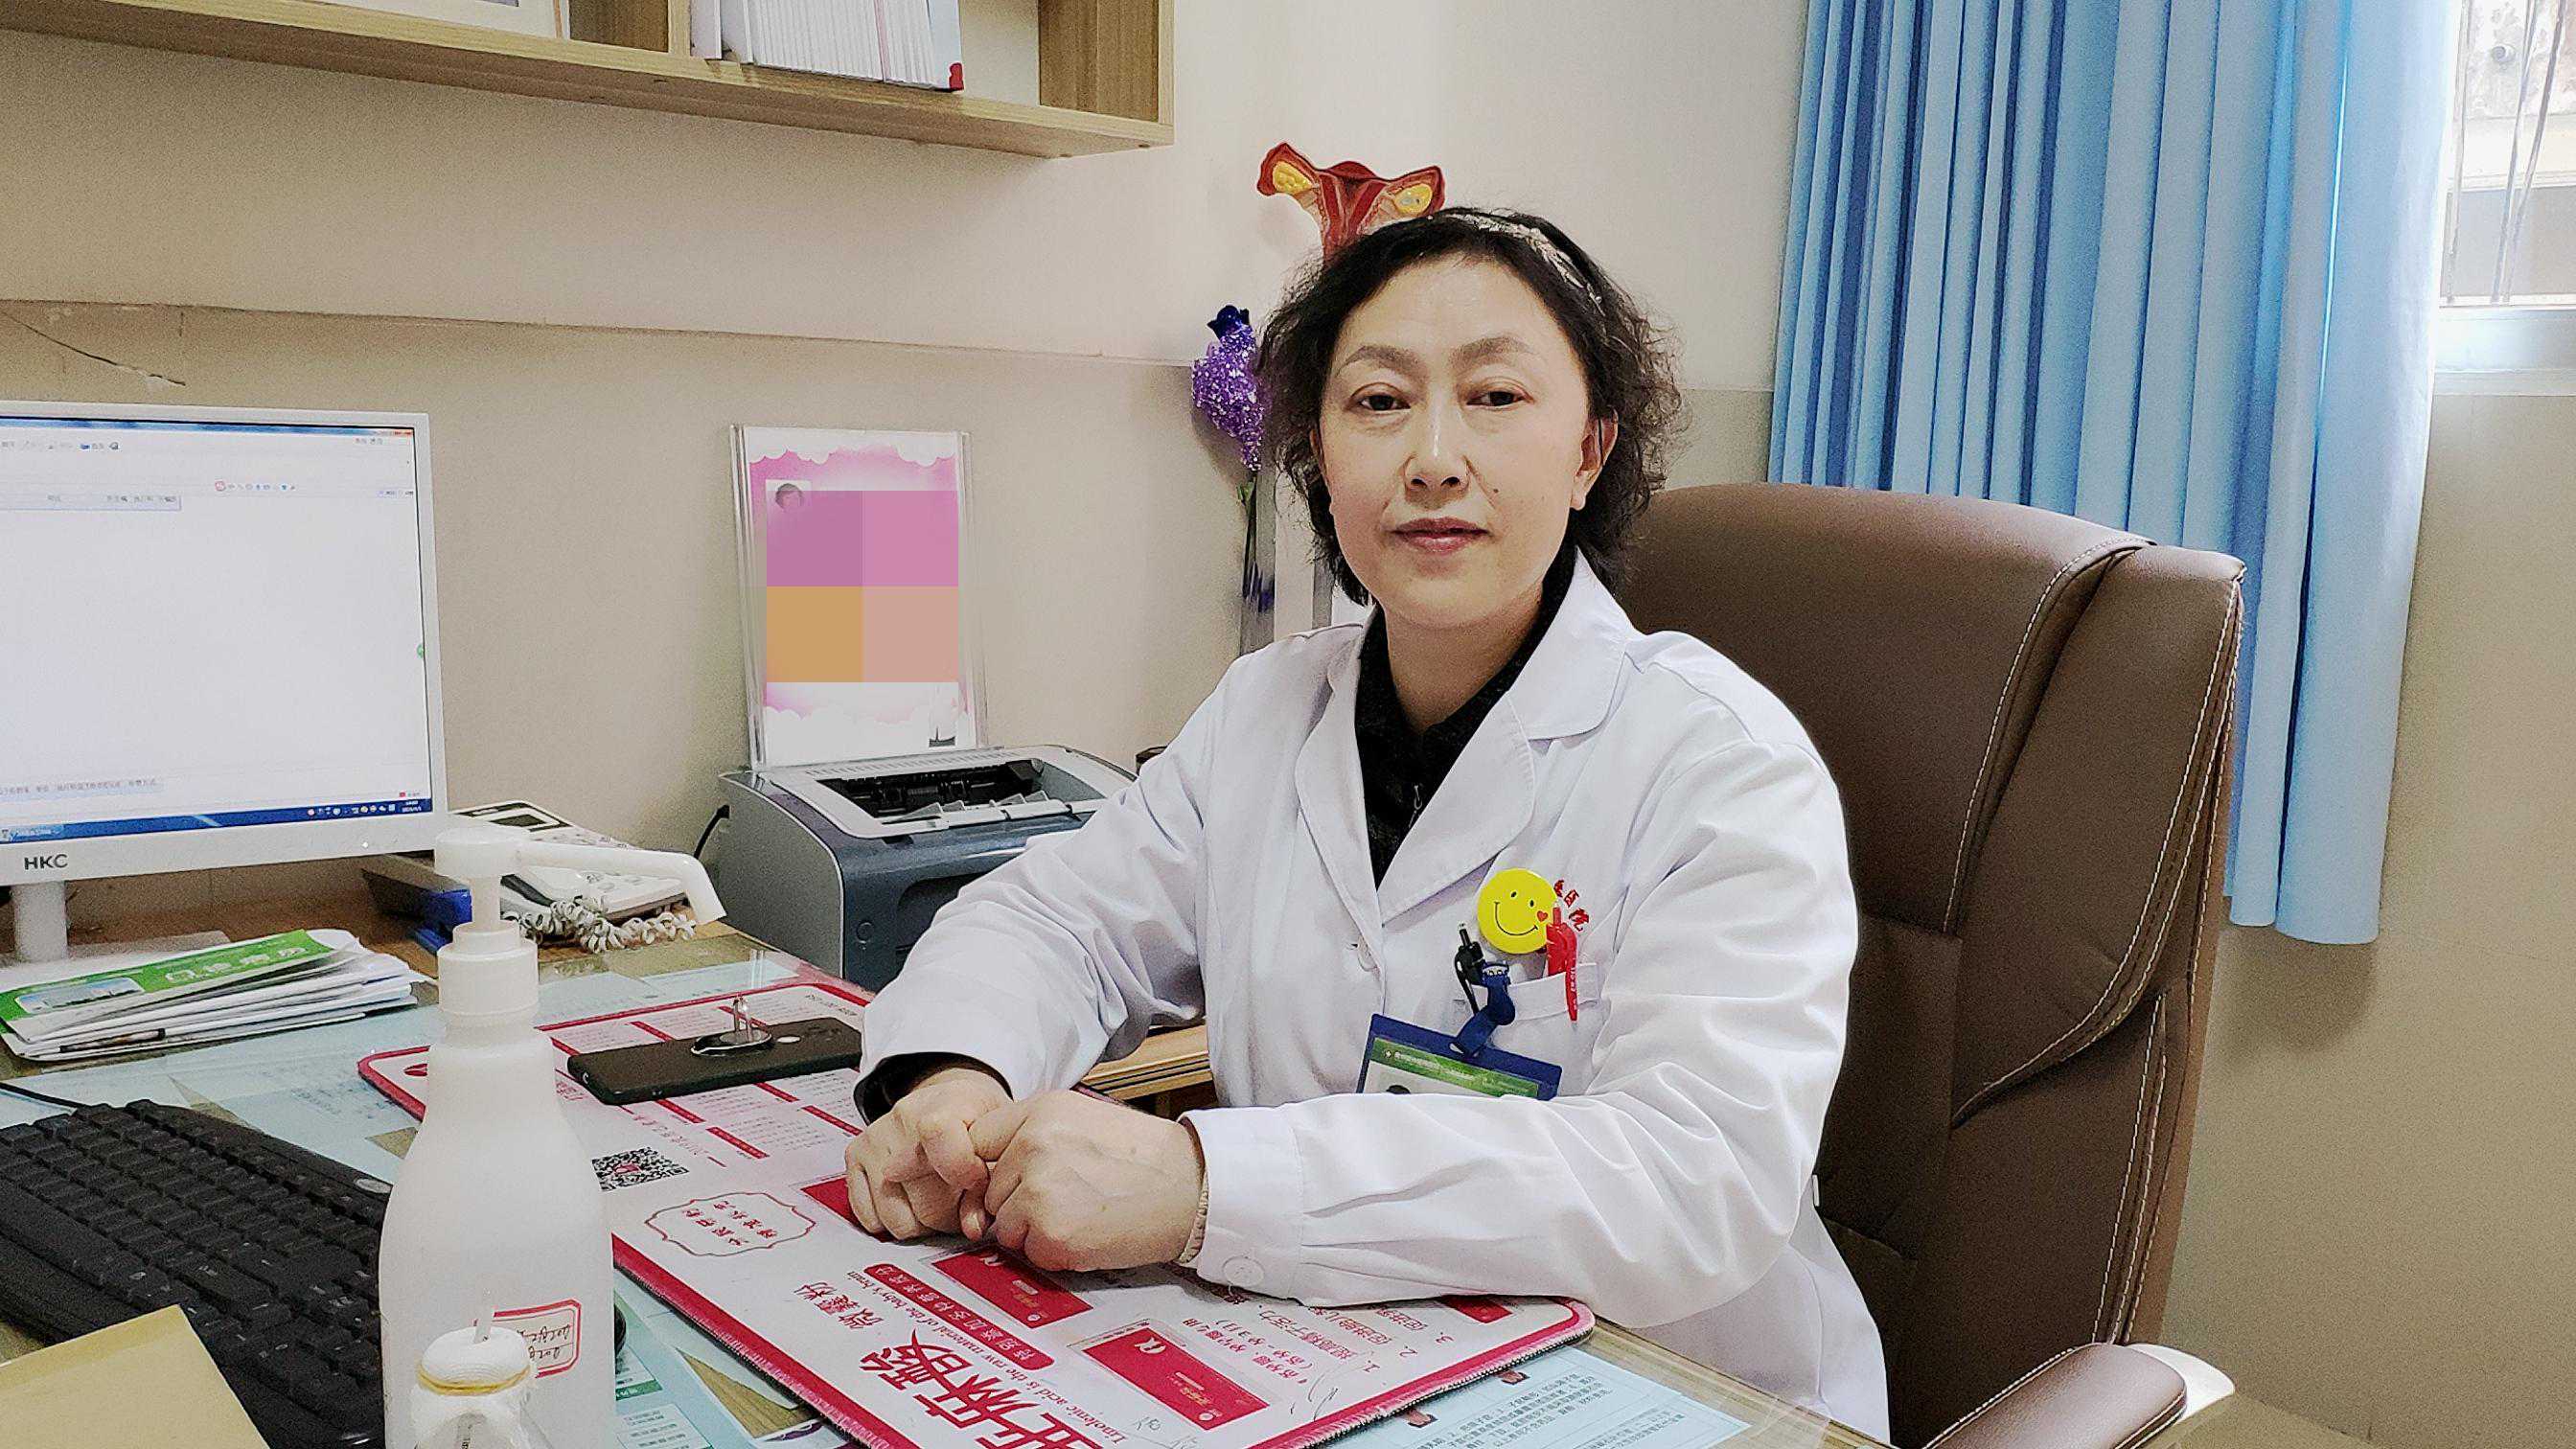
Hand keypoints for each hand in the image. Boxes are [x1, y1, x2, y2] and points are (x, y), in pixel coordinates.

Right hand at [845, 1062, 1009, 1241]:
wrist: (947, 1101)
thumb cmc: (975, 1122)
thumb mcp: (996, 1142)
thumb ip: (989, 1187)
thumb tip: (972, 1228)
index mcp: (947, 1104)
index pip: (940, 1137)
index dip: (963, 1173)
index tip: (975, 1181)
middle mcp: (904, 1118)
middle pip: (926, 1203)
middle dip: (950, 1216)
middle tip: (960, 1201)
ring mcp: (875, 1137)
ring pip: (897, 1220)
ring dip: (922, 1225)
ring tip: (936, 1202)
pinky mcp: (853, 1156)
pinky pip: (870, 1219)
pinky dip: (893, 1221)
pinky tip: (910, 1202)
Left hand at [969, 1091, 1203, 1272]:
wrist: (1191, 1188)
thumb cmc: (1144, 1158)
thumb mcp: (1083, 1118)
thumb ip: (1032, 1133)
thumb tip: (988, 1167)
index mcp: (1041, 1112)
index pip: (977, 1142)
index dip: (993, 1167)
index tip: (1017, 1178)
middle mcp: (1033, 1146)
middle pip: (989, 1190)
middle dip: (1018, 1202)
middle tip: (1068, 1197)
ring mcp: (1040, 1191)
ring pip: (1005, 1225)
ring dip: (1034, 1230)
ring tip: (1081, 1214)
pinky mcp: (1052, 1234)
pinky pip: (1029, 1252)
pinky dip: (1054, 1252)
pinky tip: (1088, 1233)